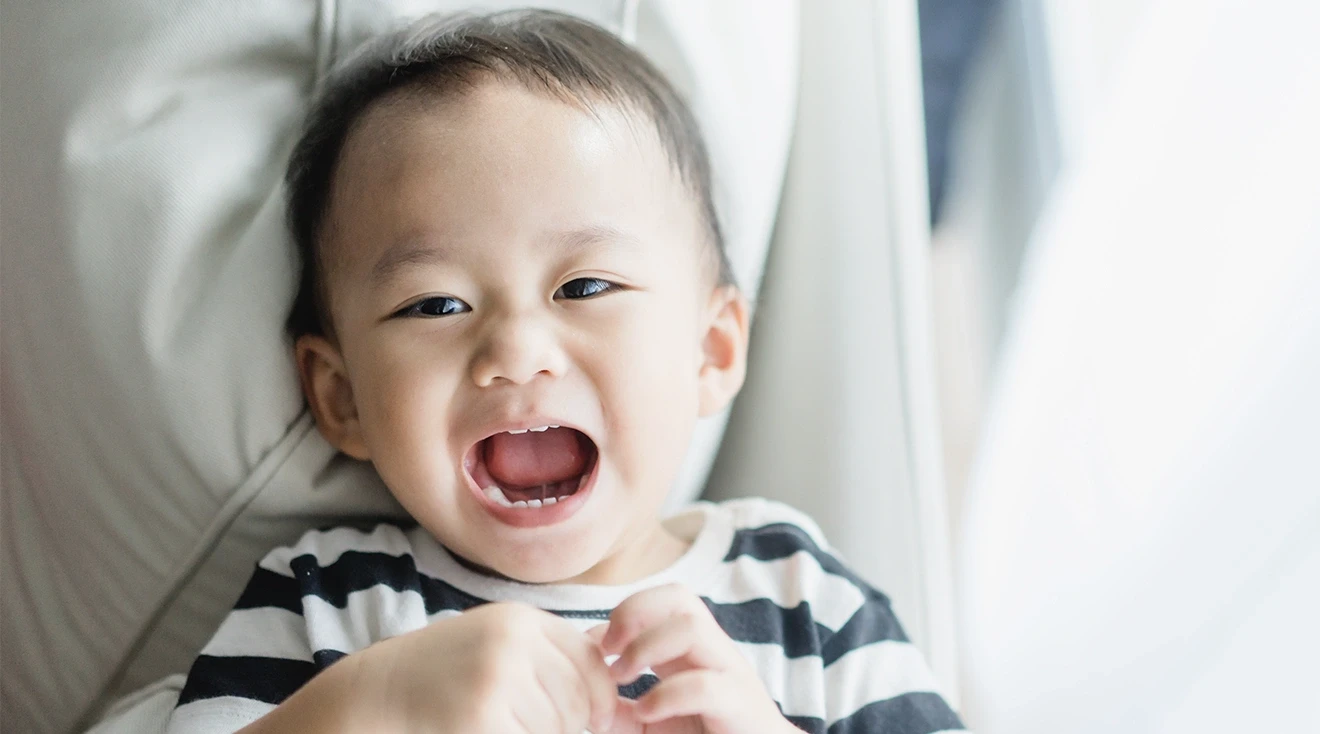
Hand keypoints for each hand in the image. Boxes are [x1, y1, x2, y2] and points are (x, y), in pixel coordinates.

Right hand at [374, 602, 618, 732]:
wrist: (378, 692)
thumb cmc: (442, 673)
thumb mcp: (496, 643)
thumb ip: (547, 654)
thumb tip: (612, 685)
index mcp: (522, 619)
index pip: (591, 660)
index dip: (602, 696)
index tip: (597, 720)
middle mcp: (514, 640)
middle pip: (579, 697)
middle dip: (573, 726)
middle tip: (543, 729)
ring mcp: (497, 677)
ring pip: (558, 726)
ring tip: (505, 724)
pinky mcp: (482, 714)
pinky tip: (488, 731)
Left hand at [592, 584, 796, 733]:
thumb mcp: (650, 723)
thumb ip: (618, 708)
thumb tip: (582, 690)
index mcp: (691, 649)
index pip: (660, 601)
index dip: (619, 616)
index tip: (593, 652)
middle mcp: (712, 652)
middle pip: (678, 597)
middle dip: (633, 613)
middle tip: (608, 651)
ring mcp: (730, 674)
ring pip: (693, 626)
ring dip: (646, 647)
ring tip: (624, 678)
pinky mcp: (741, 705)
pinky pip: (705, 685)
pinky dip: (667, 695)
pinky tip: (647, 711)